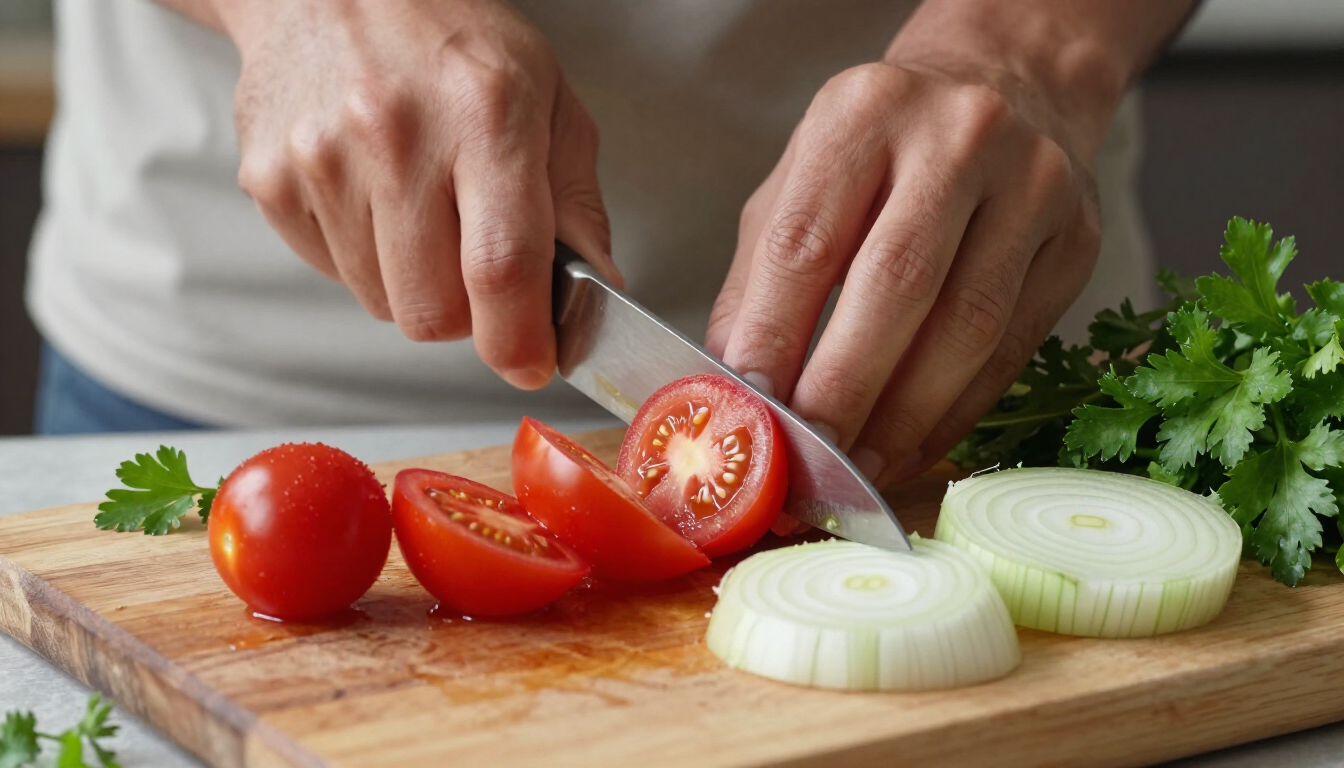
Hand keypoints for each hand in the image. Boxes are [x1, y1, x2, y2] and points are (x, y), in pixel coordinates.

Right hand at [221, 0, 620, 388]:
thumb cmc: (447, 36)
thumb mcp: (546, 96)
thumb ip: (577, 202)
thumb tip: (597, 292)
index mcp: (483, 113)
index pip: (501, 267)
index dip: (521, 339)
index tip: (533, 362)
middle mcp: (394, 136)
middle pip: (434, 313)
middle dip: (469, 318)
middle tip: (478, 270)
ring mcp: (321, 160)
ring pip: (383, 304)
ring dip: (416, 285)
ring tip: (422, 211)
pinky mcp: (270, 180)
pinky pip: (335, 273)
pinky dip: (366, 259)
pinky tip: (374, 197)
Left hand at [706, 57, 1104, 489]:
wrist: (1012, 87)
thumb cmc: (885, 147)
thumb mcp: (801, 181)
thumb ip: (761, 278)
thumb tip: (734, 385)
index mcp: (865, 111)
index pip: (808, 239)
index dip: (775, 334)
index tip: (750, 406)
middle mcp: (958, 137)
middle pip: (896, 285)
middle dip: (845, 388)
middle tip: (807, 459)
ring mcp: (1033, 186)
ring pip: (967, 327)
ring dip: (904, 417)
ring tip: (856, 469)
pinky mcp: (1076, 242)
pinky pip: (1012, 349)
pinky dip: (955, 413)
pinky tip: (912, 448)